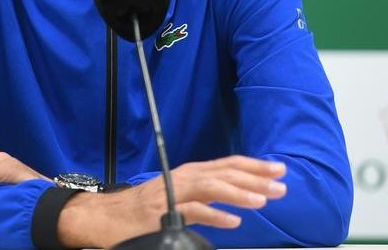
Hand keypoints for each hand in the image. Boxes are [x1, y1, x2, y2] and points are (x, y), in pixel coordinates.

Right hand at [58, 155, 286, 247]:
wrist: (106, 216)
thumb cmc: (144, 209)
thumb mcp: (178, 196)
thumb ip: (204, 196)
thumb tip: (235, 201)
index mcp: (190, 172)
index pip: (227, 164)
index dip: (254, 166)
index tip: (278, 169)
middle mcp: (184, 176)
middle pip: (224, 172)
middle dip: (255, 177)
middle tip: (281, 184)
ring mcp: (174, 192)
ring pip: (212, 186)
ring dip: (239, 192)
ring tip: (263, 200)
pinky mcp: (164, 211)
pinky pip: (193, 211)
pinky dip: (215, 215)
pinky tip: (234, 221)